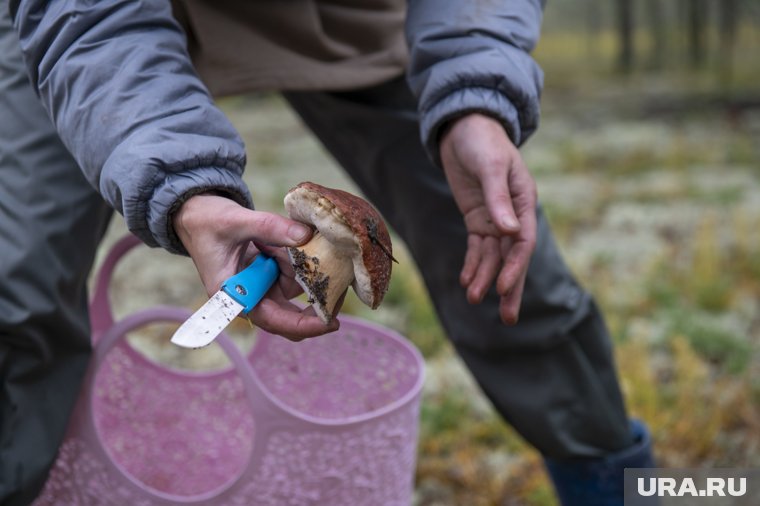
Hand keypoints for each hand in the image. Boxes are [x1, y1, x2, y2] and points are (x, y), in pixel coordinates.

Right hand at [172, 193, 338, 339]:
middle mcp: (251, 296)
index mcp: (234, 295)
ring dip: (309, 270)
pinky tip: (304, 239)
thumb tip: (306, 236)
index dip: (303, 326)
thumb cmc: (207, 222)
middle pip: (292, 314)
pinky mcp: (271, 272)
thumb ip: (270, 227)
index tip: (330, 323)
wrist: (197, 213)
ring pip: (298, 288)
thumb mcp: (237, 221)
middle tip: (343, 282)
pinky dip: (304, 259)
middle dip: (318, 300)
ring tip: (306, 241)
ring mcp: (263, 285)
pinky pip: (296, 272)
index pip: (272, 320)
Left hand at [439, 113, 536, 323]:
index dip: (514, 267)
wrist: (464, 127)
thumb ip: (498, 198)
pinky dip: (473, 264)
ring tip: (475, 301)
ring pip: (493, 256)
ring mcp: (495, 218)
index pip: (522, 242)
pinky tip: (467, 282)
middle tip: (508, 318)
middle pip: (513, 257)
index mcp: (524, 201)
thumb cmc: (482, 141)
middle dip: (510, 287)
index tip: (503, 289)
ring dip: (486, 279)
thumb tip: (509, 232)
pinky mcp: (478, 218)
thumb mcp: (490, 166)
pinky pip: (477, 247)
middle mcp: (513, 214)